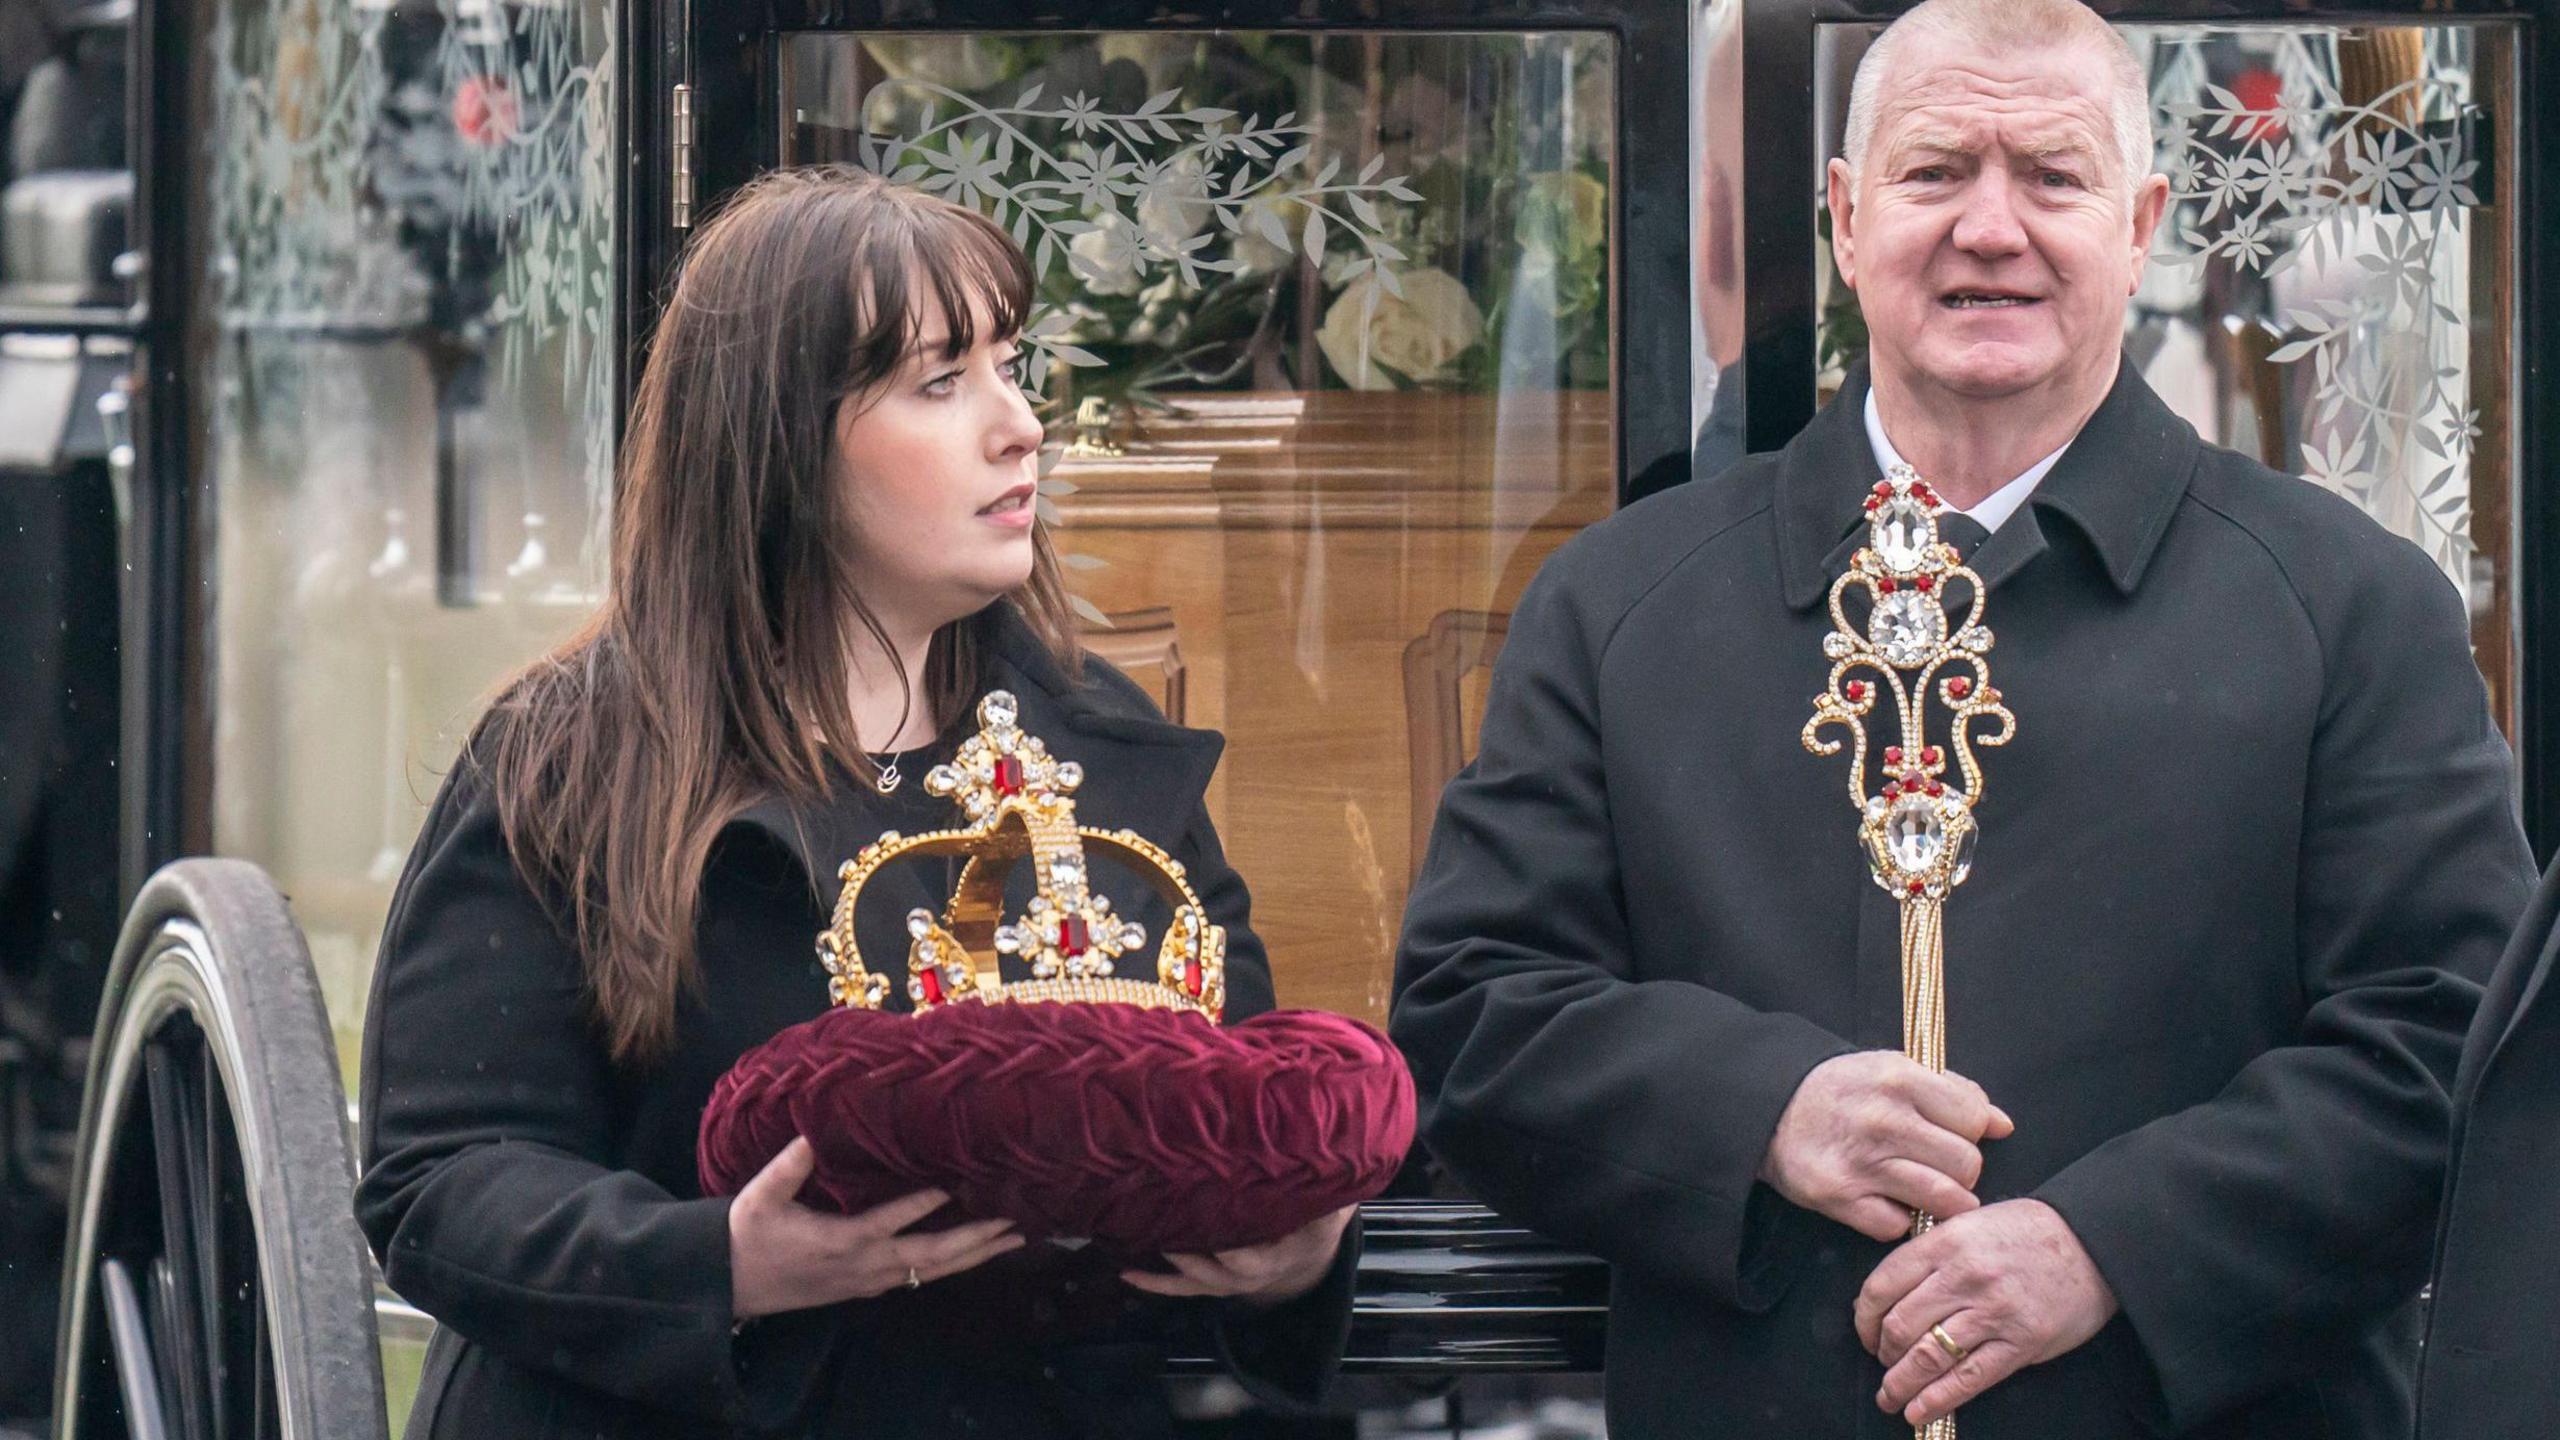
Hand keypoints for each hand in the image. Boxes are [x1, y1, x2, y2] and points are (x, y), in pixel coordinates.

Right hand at [728, 1137, 1023, 1318]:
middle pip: (932, 1256)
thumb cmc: (747, 1235)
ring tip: (1013, 1239)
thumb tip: (813, 1131)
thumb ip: (789, 1165)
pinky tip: (973, 1254)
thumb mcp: (760, 1196)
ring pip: (933, 1272)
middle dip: (976, 1240)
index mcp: (843, 1240)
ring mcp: (870, 1282)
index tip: (958, 1182)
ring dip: (975, 1256)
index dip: (927, 1202)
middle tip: (1014, 1222)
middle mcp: (866, 1266)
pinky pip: (920, 1278)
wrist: (729, 1284)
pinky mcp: (867, 1289)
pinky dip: (952, 1266)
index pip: (894, 1220)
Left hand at [1119, 1204, 1356, 1307]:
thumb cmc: (1317, 1218)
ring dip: (1165, 1279)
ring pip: (1197, 1284)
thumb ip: (1325, 1193)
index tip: (1218, 1243)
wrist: (1309, 1245)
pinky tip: (1129, 1273)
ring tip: (1132, 1268)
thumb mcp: (1330, 1209)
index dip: (1235, 1256)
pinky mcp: (1214, 1278)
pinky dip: (1157, 1283)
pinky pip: (1184, 1286)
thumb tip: (1323, 1162)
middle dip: (1194, 1262)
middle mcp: (1252, 1275)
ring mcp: (1230, 1280)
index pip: (1255, 1261)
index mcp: (1280, 1256)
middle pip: (1220, 1276)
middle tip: (1170, 1242)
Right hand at [1758, 1051, 2014, 1240]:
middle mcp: (1882, 1121)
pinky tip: (1885, 1200)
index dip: (1971, 1129)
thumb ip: (1952, 1092)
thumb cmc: (1844, 1090)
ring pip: (1944, 1200)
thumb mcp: (1895, 1070)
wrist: (1770, 1110)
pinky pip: (1898, 1226)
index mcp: (1899, 1079)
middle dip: (1960, 1169)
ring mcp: (1860, 1162)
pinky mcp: (1838, 1197)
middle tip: (1936, 1163)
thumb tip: (2003, 1125)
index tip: (1952, 1131)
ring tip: (1927, 1190)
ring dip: (1942, 1201)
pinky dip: (1897, 1219)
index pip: (1975, 1118)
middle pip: (1967, 1165)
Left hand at [1855, 1198, 2118, 1427]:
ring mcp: (1993, 1312)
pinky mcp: (2020, 1343)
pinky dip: (1937, 1399)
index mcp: (1946, 1242)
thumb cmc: (2026, 1231)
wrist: (2092, 1242)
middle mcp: (1964, 1277)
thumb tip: (1886, 1293)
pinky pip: (1968, 1378)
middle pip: (1901, 1325)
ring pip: (1929, 1356)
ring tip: (1890, 1396)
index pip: (1883, 1285)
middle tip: (1882, 1362)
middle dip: (1883, 1352)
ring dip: (1900, 1383)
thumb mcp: (1969, 1222)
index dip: (1864, 1318)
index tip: (1865, 1333)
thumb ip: (1929, 1252)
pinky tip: (1917, 1411)